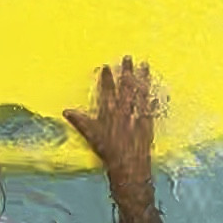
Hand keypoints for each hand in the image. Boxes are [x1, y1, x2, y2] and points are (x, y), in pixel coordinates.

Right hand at [64, 57, 157, 179]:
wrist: (128, 164)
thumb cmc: (108, 150)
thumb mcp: (91, 135)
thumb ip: (80, 121)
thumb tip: (66, 111)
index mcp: (109, 110)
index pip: (107, 89)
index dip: (106, 78)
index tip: (106, 67)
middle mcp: (124, 109)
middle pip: (126, 86)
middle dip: (127, 71)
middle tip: (129, 57)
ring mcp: (138, 114)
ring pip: (140, 92)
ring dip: (143, 78)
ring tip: (145, 65)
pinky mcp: (149, 121)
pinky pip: (152, 106)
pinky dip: (154, 98)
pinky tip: (156, 91)